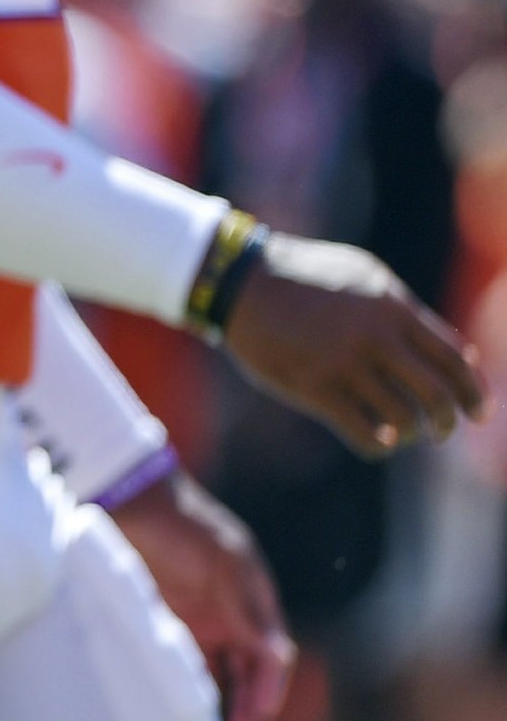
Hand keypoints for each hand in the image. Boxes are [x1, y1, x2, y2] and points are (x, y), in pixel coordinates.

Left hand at [107, 471, 292, 720]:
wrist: (128, 500)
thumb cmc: (182, 525)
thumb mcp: (225, 563)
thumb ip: (248, 611)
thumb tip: (276, 657)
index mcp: (252, 601)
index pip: (271, 657)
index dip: (267, 690)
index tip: (257, 717)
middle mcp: (228, 615)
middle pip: (247, 671)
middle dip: (247, 704)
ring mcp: (195, 619)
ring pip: (217, 671)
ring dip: (221, 700)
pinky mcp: (162, 620)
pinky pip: (181, 661)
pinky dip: (188, 684)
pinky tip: (182, 705)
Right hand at [223, 231, 488, 456]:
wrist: (242, 281)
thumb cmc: (307, 277)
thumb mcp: (366, 278)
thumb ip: (410, 313)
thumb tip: (464, 355)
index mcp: (392, 308)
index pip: (455, 360)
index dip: (475, 391)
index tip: (478, 413)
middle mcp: (374, 337)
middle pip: (435, 395)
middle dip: (448, 422)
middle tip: (443, 431)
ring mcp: (343, 363)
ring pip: (403, 419)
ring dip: (412, 434)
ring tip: (404, 433)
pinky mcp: (313, 387)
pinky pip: (364, 432)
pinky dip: (380, 444)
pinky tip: (378, 439)